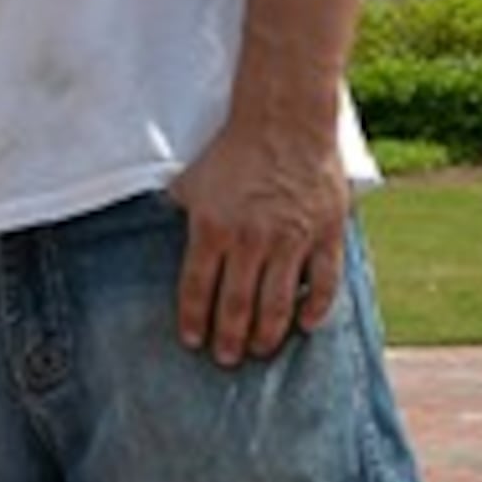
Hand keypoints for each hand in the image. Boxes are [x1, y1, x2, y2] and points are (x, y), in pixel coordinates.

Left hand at [166, 121, 350, 365]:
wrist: (284, 121)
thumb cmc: (233, 151)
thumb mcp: (193, 181)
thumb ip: (182, 214)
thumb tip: (156, 231)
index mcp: (212, 228)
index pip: (198, 288)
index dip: (194, 320)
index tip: (193, 342)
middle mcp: (250, 240)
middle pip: (237, 305)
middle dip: (229, 338)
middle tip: (226, 359)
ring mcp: (291, 240)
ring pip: (278, 303)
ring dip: (267, 334)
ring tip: (259, 351)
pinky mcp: (325, 234)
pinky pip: (324, 283)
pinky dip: (315, 309)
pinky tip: (306, 326)